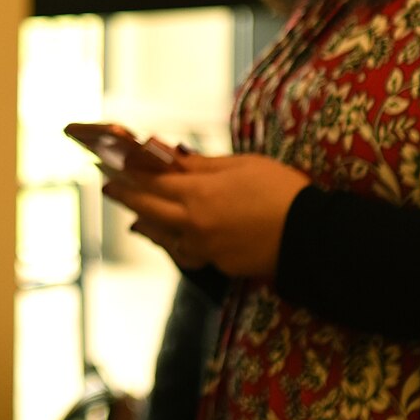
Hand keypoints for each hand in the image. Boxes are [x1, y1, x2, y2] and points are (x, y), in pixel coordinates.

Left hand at [101, 151, 310, 280]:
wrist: (311, 236)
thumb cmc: (281, 191)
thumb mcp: (242, 165)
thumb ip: (201, 164)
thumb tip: (170, 156)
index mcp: (197, 193)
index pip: (150, 181)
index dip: (126, 172)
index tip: (108, 164)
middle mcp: (192, 223)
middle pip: (148, 208)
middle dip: (125, 196)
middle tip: (108, 187)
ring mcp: (203, 247)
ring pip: (162, 235)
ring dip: (144, 223)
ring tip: (133, 216)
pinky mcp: (217, 263)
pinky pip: (185, 252)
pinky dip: (172, 243)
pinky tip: (169, 239)